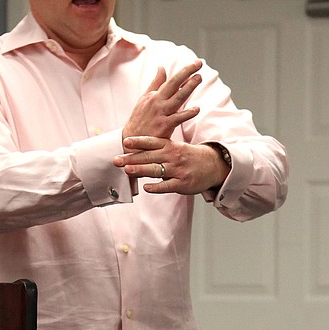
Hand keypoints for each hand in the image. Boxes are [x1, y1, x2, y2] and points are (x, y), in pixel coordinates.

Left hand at [114, 139, 229, 195]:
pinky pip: (167, 186)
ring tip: (127, 170)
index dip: (138, 142)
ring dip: (140, 170)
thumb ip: (157, 149)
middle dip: (131, 158)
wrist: (212, 165)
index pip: (151, 142)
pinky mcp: (182, 183)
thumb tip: (135, 151)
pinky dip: (156, 187)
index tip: (124, 142)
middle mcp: (172, 156)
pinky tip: (146, 187)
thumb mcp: (174, 147)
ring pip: (156, 170)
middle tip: (116, 160)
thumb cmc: (188, 156)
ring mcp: (177, 170)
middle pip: (149, 156)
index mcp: (170, 146)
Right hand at [122, 61, 202, 143]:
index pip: (171, 80)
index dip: (184, 72)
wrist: (132, 142)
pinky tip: (196, 109)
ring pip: (177, 98)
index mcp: (154, 95)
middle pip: (174, 84)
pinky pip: (177, 118)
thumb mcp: (144, 99)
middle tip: (199, 63)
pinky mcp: (164, 126)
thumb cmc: (140, 120)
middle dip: (186, 72)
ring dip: (188, 87)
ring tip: (199, 78)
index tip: (195, 64)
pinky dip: (186, 114)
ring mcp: (161, 114)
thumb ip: (155, 83)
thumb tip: (162, 67)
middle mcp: (157, 102)